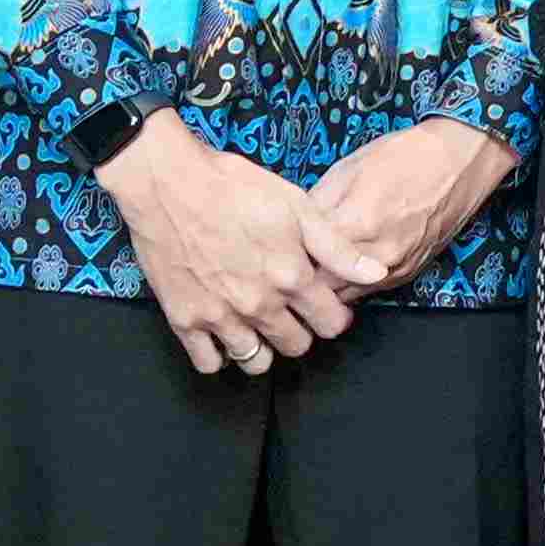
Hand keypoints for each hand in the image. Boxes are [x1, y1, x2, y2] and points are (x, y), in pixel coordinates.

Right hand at [102, 117, 363, 373]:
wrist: (168, 182)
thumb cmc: (233, 186)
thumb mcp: (296, 206)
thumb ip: (337, 247)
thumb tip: (376, 273)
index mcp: (291, 277)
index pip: (331, 325)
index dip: (334, 316)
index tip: (326, 305)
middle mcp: (259, 305)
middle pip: (296, 346)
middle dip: (301, 331)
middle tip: (291, 310)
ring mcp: (220, 316)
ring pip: (255, 361)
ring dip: (264, 347)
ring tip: (259, 323)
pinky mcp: (184, 319)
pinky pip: (209, 363)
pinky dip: (219, 355)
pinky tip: (224, 333)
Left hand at [303, 120, 514, 295]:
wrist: (460, 161)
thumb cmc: (404, 156)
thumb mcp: (348, 168)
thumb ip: (317, 204)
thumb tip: (294, 228)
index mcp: (355, 225)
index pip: (305, 261)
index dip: (287, 258)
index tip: (276, 251)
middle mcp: (376, 255)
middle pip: (323, 287)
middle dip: (304, 278)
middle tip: (291, 263)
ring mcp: (395, 268)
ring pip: (345, 296)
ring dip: (328, 286)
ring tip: (316, 267)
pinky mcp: (409, 273)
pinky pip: (370, 290)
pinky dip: (353, 283)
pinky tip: (345, 265)